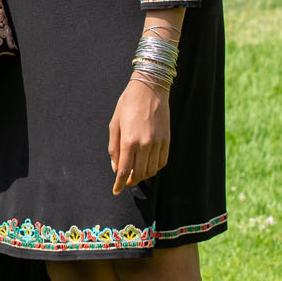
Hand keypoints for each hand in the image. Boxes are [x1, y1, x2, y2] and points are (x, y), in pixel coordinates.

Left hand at [109, 78, 171, 194]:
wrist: (150, 89)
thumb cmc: (128, 104)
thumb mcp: (114, 123)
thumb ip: (114, 148)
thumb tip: (115, 168)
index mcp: (129, 140)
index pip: (124, 170)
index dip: (120, 183)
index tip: (116, 190)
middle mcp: (145, 144)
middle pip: (138, 173)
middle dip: (130, 181)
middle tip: (124, 182)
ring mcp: (158, 143)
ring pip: (151, 170)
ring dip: (142, 176)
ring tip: (135, 175)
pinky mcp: (167, 141)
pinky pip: (162, 162)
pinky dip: (154, 168)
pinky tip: (148, 167)